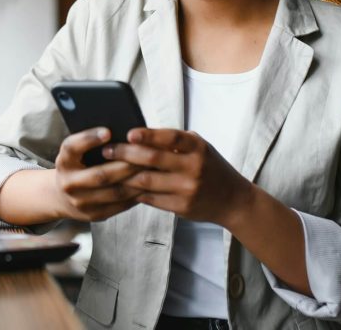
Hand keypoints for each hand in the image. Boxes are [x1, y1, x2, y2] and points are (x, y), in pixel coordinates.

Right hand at [53, 127, 145, 221]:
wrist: (62, 197)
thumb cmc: (77, 166)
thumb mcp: (76, 153)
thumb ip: (90, 143)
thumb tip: (121, 133)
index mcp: (64, 161)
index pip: (72, 148)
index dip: (89, 139)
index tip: (108, 131)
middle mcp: (69, 183)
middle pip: (100, 175)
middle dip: (125, 165)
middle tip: (145, 155)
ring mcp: (80, 202)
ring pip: (114, 192)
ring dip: (135, 181)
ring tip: (151, 170)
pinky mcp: (94, 214)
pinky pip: (119, 204)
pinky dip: (135, 194)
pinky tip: (146, 185)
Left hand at [102, 127, 253, 227]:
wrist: (233, 200)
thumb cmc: (210, 167)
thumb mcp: (200, 148)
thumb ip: (175, 142)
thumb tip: (138, 134)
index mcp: (198, 147)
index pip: (171, 138)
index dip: (149, 135)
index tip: (129, 133)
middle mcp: (194, 167)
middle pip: (153, 159)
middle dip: (126, 154)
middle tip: (106, 150)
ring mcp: (187, 189)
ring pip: (147, 181)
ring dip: (124, 175)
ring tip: (107, 168)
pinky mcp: (181, 207)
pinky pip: (151, 198)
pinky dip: (133, 191)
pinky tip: (121, 186)